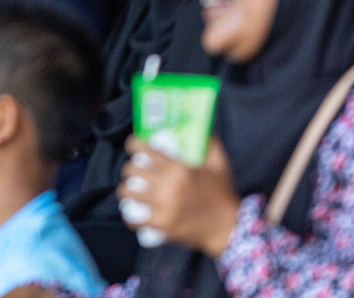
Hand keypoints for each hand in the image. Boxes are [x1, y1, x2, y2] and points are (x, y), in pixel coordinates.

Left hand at [118, 135, 240, 258]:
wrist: (228, 228)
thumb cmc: (222, 193)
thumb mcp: (220, 164)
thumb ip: (211, 142)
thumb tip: (202, 126)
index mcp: (179, 168)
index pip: (145, 150)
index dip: (134, 145)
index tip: (133, 146)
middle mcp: (168, 185)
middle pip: (132, 170)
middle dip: (130, 168)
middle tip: (135, 171)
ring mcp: (164, 206)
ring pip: (129, 193)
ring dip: (126, 190)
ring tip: (130, 190)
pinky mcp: (162, 225)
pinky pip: (135, 219)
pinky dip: (130, 217)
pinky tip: (132, 213)